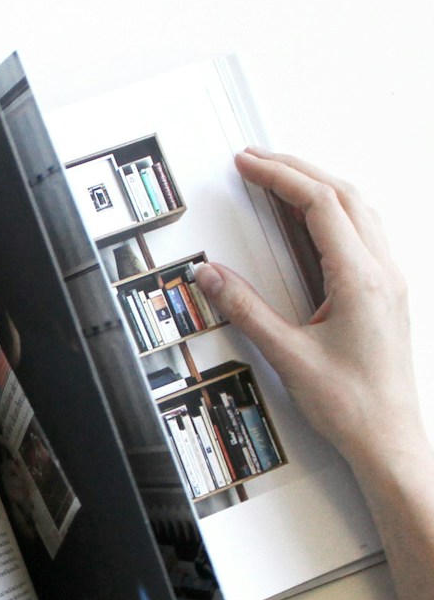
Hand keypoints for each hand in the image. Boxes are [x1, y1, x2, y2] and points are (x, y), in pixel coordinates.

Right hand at [193, 149, 422, 473]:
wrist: (389, 439)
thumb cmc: (353, 405)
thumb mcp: (287, 355)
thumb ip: (245, 309)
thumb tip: (211, 275)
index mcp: (362, 279)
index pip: (320, 205)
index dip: (280, 177)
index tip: (247, 165)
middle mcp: (382, 272)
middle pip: (343, 195)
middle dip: (296, 169)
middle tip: (254, 159)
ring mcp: (388, 280)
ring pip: (358, 210)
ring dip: (317, 185)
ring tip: (278, 177)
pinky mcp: (385, 292)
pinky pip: (362, 232)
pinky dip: (332, 210)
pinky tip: (308, 219)